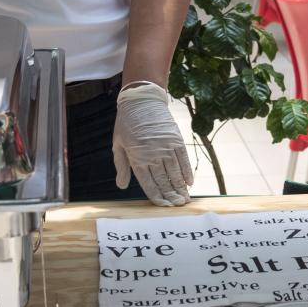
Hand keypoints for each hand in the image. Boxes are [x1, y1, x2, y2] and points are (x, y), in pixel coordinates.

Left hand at [112, 82, 192, 205]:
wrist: (142, 99)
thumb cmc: (127, 122)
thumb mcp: (118, 144)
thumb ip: (121, 166)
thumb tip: (121, 186)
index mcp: (137, 158)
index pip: (148, 183)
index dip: (156, 196)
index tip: (163, 206)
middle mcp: (152, 155)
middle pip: (163, 181)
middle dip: (171, 196)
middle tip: (178, 207)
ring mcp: (166, 147)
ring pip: (175, 173)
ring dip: (180, 187)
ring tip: (185, 200)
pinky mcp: (176, 140)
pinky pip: (184, 160)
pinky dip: (187, 172)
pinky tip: (189, 183)